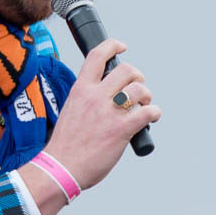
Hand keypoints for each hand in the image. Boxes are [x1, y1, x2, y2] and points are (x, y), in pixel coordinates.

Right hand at [44, 40, 159, 190]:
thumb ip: (87, 99)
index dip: (112, 46)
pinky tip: (151, 118)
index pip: (97, 56)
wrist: (60, 168)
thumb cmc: (65, 145)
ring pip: (139, 89)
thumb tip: (106, 98)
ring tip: (145, 105)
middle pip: (126, 70)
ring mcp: (109, 112)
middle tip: (138, 88)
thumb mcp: (71, 110)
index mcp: (80, 90)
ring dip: (147, 96)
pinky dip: (154, 113)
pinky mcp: (121, 129)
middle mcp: (95, 96)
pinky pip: (148, 112)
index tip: (122, 46)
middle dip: (137, 77)